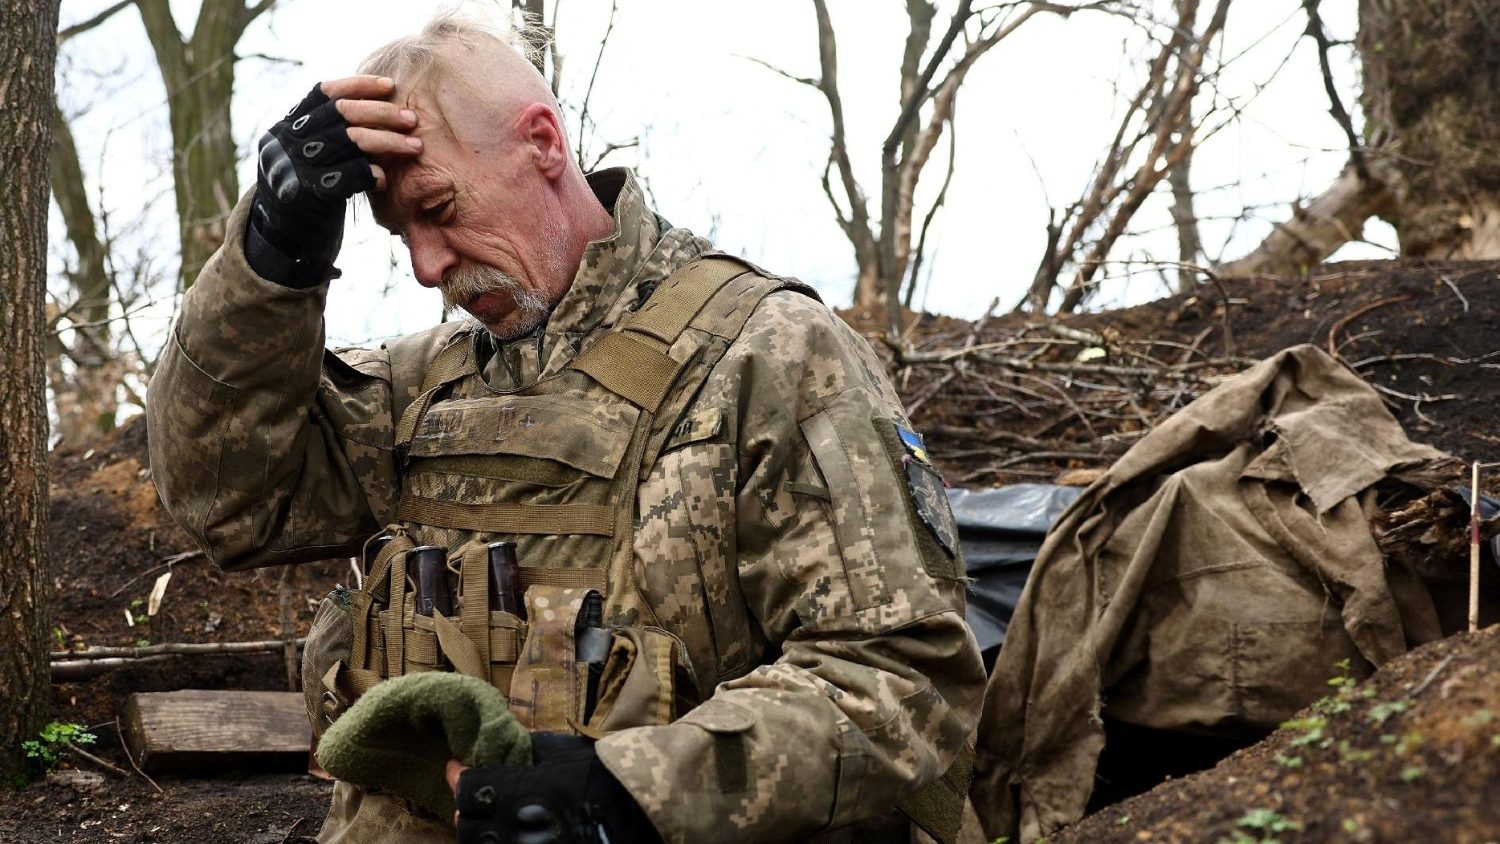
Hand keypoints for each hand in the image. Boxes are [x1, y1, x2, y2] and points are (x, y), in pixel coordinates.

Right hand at [257, 76, 418, 206]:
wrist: (283, 237)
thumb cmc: (307, 190)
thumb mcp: (309, 155)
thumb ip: (329, 131)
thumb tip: (372, 102)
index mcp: (287, 124)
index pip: (324, 92)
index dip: (358, 85)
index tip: (390, 85)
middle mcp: (288, 139)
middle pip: (343, 114)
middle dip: (383, 113)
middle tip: (413, 118)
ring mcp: (296, 164)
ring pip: (351, 141)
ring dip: (389, 142)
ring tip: (416, 146)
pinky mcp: (308, 193)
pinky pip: (350, 176)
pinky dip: (372, 173)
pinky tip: (386, 178)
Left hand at [447, 734, 660, 843]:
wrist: (636, 809)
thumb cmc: (601, 774)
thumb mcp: (562, 752)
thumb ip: (528, 750)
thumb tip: (505, 745)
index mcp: (515, 791)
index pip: (467, 788)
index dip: (459, 777)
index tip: (457, 767)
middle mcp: (511, 826)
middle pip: (465, 823)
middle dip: (467, 808)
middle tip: (473, 796)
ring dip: (480, 831)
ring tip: (489, 820)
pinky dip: (502, 842)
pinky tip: (511, 834)